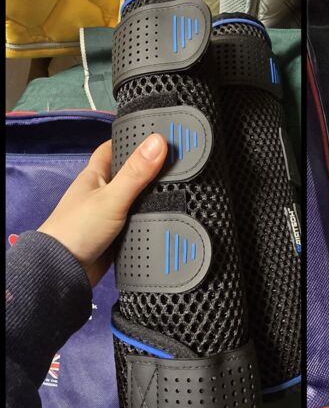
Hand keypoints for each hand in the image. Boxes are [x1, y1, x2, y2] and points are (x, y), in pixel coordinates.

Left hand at [38, 134, 166, 286]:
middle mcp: (103, 190)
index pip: (114, 148)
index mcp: (95, 175)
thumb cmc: (80, 228)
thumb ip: (136, 172)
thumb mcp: (111, 197)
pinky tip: (171, 213)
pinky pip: (139, 219)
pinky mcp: (118, 233)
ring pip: (137, 197)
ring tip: (184, 184)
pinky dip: (151, 216)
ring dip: (153, 195)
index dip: (133, 139)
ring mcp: (110, 212)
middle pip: (130, 172)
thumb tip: (159, 140)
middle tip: (180, 159)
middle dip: (150, 167)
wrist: (64, 273)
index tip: (159, 134)